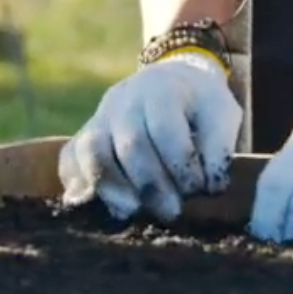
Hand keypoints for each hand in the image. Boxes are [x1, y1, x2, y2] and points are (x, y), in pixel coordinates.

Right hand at [56, 51, 240, 222]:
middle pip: (129, 145)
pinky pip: (70, 158)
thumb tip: (210, 187)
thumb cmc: (201, 106)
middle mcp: (124, 100)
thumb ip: (219, 147)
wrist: (173, 81)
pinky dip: (78, 184)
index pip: (166, 129)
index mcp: (162, 90)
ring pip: (92, 150)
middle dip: (152, 184)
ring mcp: (100, 117)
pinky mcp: (84, 135)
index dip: (182, 165)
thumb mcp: (223, 114)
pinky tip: (96, 205)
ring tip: (133, 212)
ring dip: (113, 187)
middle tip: (172, 212)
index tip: (200, 189)